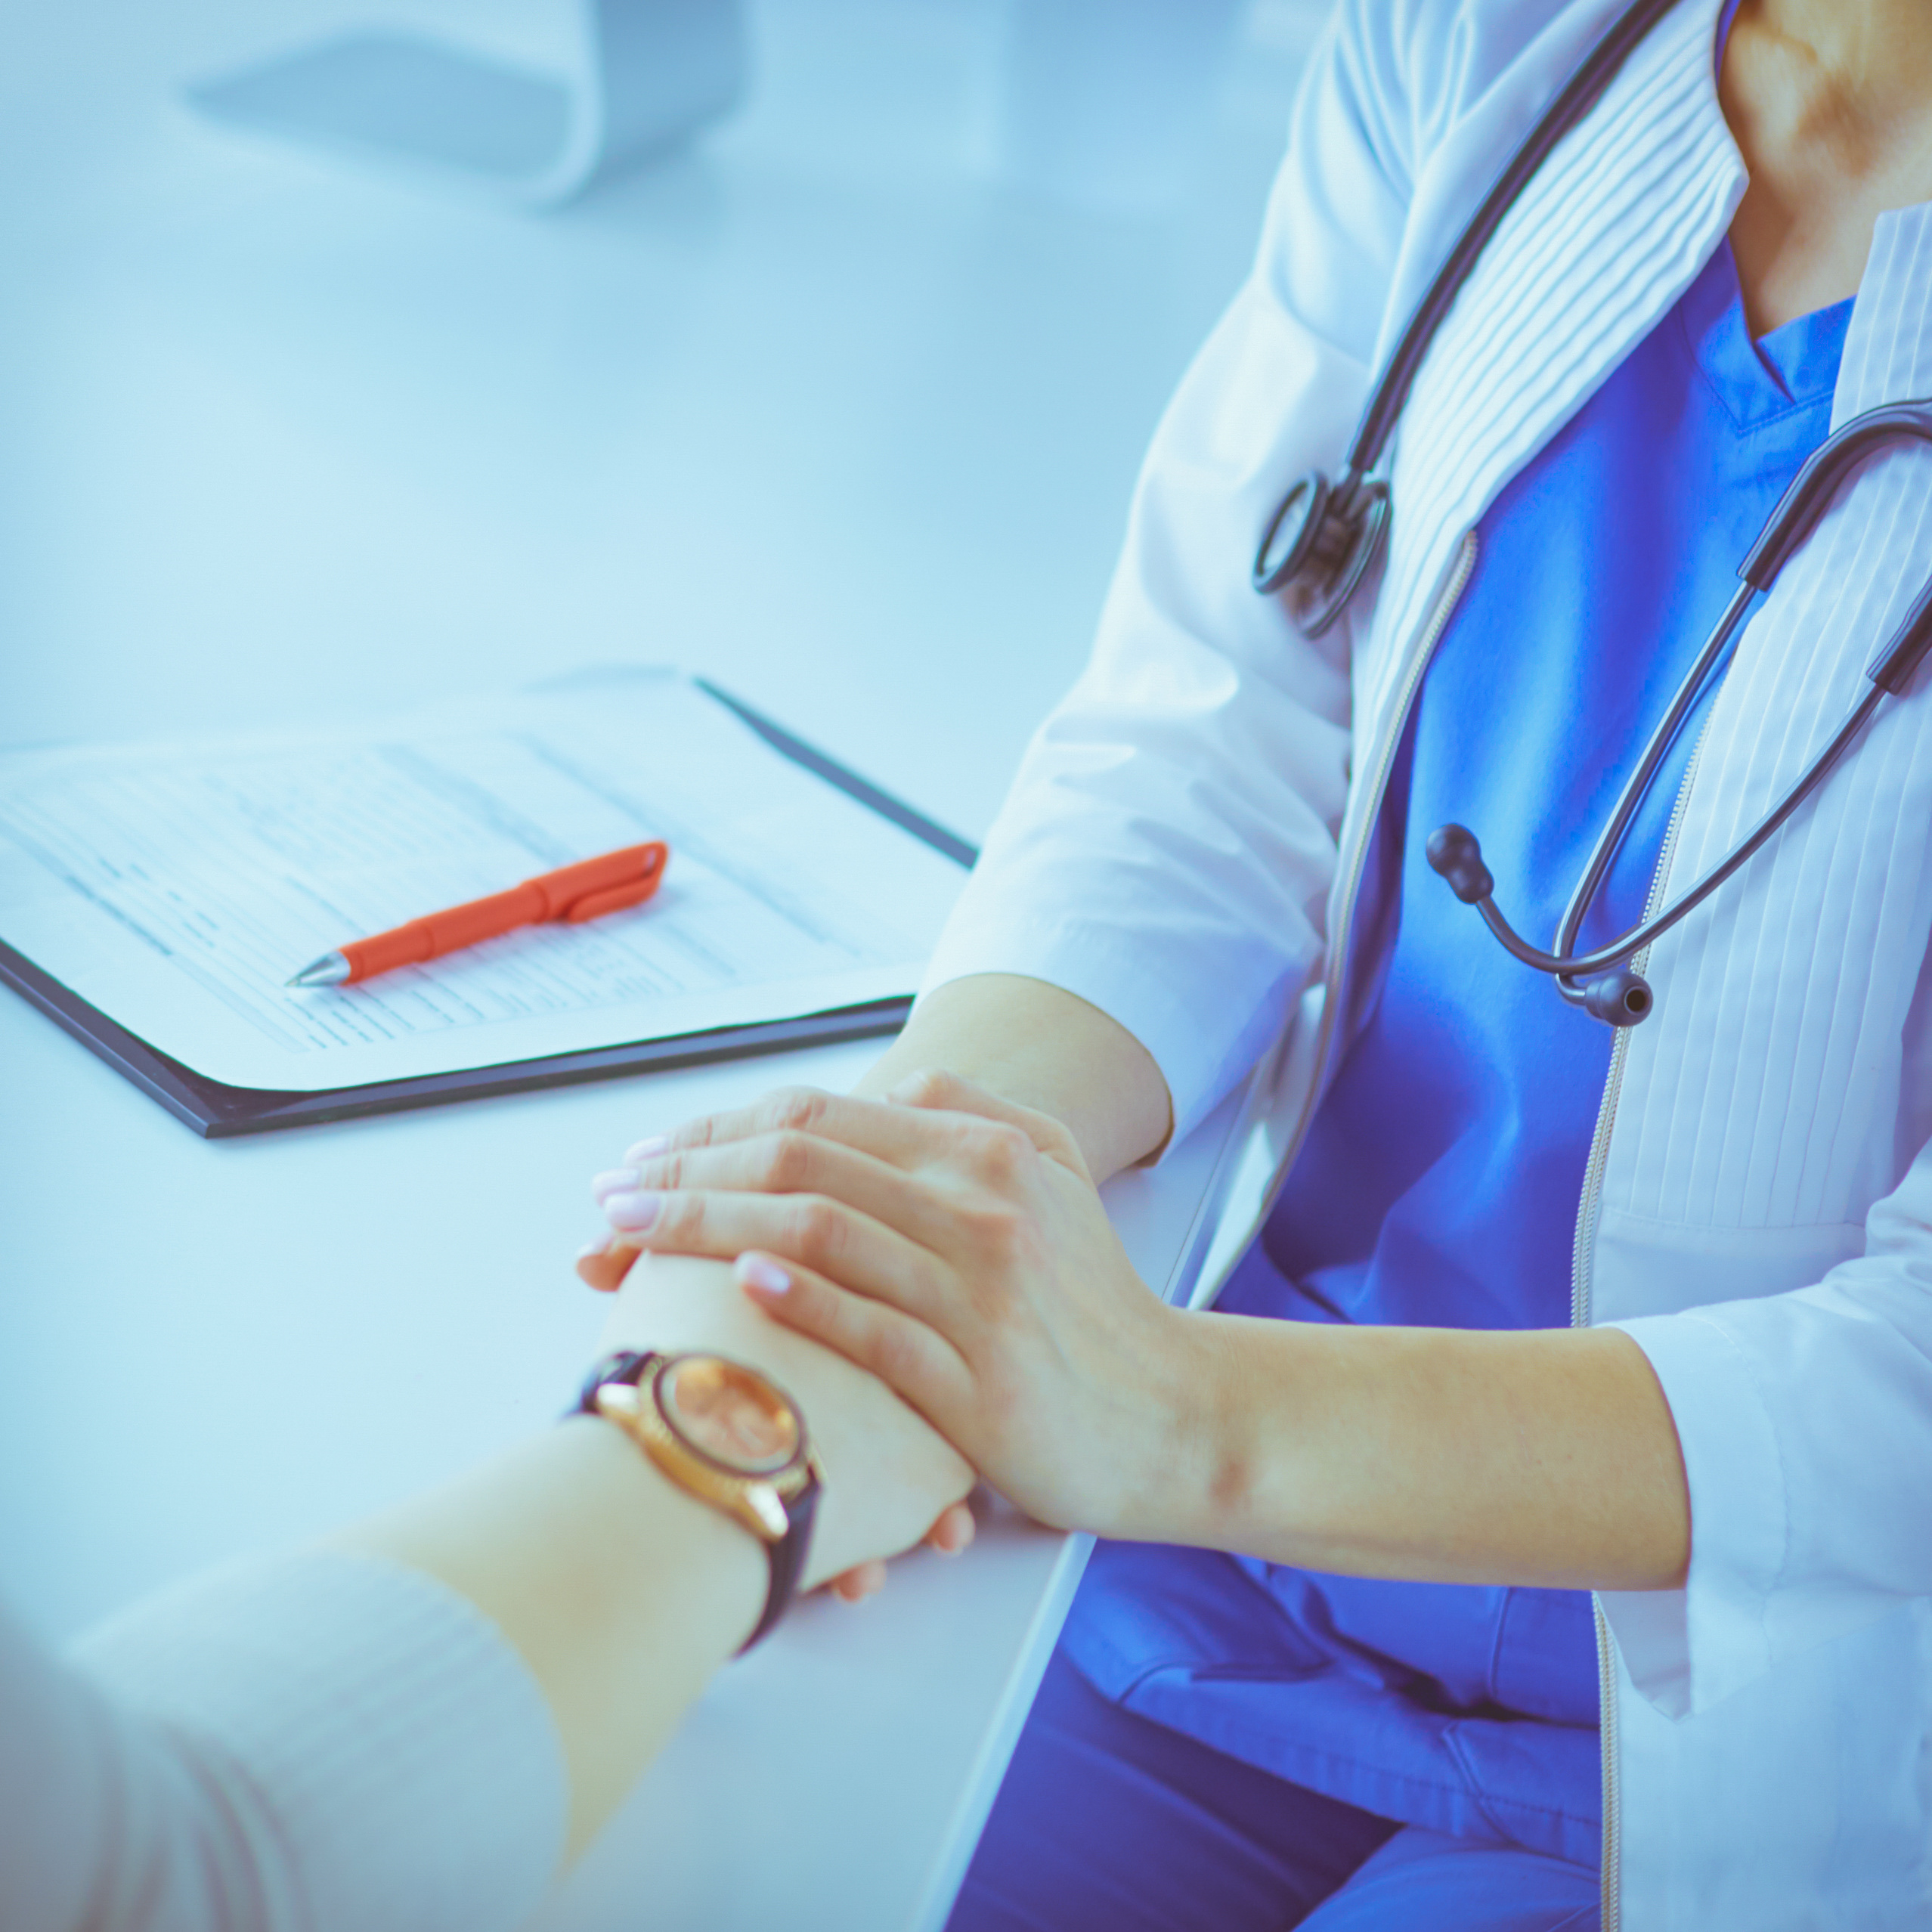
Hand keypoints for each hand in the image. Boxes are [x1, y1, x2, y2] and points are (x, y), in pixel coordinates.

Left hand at [580, 1075, 1194, 1540]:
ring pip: (817, 1235)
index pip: (817, 1115)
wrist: (1172, 1414)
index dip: (713, 1129)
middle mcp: (981, 1205)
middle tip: (609, 1198)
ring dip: (708, 1229)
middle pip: (799, 1162)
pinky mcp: (980, 1382)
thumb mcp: (1056, 1174)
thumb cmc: (1093, 1302)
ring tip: (631, 1237)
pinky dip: (797, 1300)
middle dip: (685, 1174)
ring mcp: (980, 1293)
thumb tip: (885, 1087)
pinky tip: (738, 1285)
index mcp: (985, 1150)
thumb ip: (972, 1115)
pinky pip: (871, 1328)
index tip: (644, 1158)